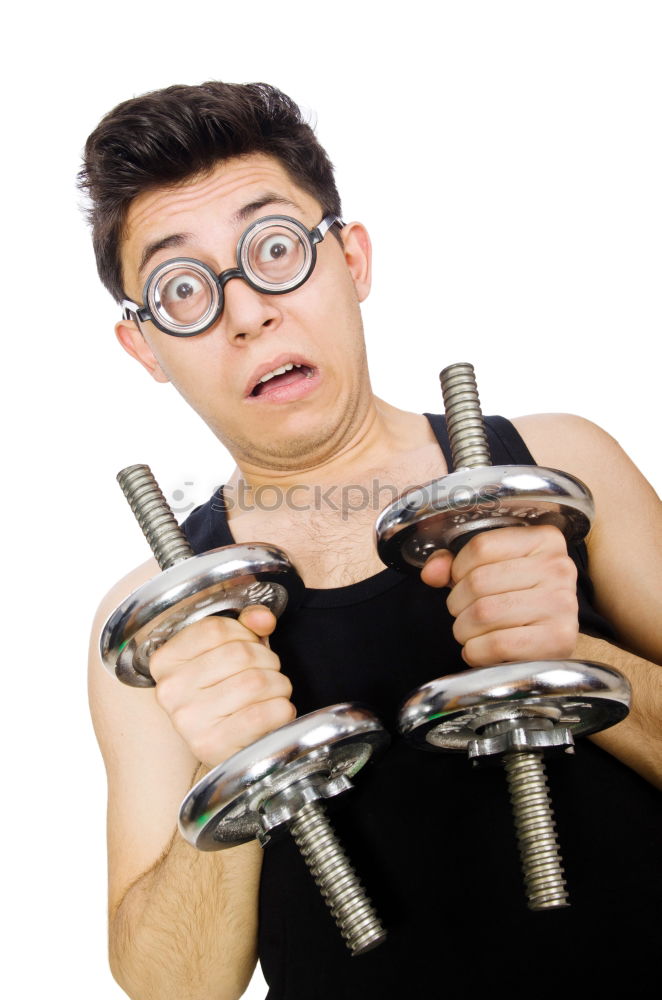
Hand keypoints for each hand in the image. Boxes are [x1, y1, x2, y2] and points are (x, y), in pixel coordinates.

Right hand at [148, 605, 295, 768]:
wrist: (225, 749)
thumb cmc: (225, 697)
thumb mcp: (227, 654)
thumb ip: (245, 627)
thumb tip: (262, 618)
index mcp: (166, 661)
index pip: (214, 628)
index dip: (245, 632)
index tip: (250, 645)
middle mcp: (170, 691)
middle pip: (239, 653)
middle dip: (267, 660)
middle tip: (268, 672)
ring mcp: (188, 720)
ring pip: (255, 681)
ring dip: (279, 684)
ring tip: (274, 692)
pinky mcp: (211, 745)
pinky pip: (262, 714)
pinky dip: (282, 709)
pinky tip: (276, 711)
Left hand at [421, 525, 578, 666]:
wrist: (551, 639)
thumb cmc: (520, 600)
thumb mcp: (491, 570)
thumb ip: (455, 565)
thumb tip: (431, 572)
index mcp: (543, 540)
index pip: (481, 547)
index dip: (458, 569)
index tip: (461, 582)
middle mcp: (558, 567)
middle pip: (479, 581)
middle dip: (458, 603)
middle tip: (464, 613)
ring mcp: (562, 604)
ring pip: (484, 613)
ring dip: (464, 629)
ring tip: (471, 632)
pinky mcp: (560, 639)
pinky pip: (498, 644)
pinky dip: (477, 651)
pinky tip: (481, 649)